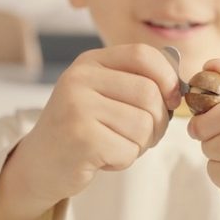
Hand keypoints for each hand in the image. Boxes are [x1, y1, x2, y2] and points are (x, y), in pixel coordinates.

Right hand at [0, 44, 180, 219]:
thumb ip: (137, 82)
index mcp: (90, 62)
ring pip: (144, 124)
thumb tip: (180, 86)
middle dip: (158, 122)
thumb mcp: (104, 94)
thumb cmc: (83, 129)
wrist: (39, 164)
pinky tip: (103, 158)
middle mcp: (80, 79)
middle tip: (144, 136)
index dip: (168, 78)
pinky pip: (129, 149)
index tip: (171, 100)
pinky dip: (124, 160)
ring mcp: (77, 107)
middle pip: (150, 94)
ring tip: (117, 145)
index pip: (144, 55)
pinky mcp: (80, 138)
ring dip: (140, 144)